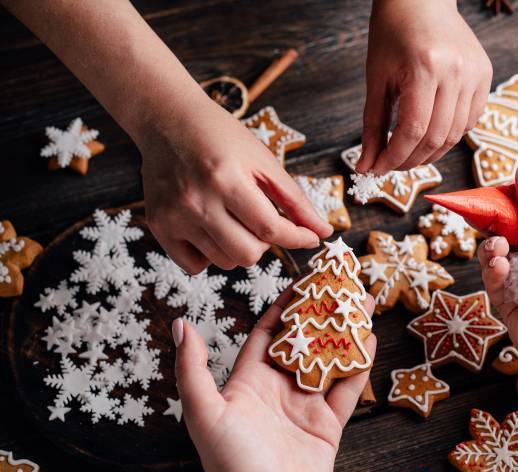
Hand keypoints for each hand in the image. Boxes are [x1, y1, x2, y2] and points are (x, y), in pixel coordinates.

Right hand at [139, 98, 332, 273]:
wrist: (169, 121)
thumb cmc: (221, 137)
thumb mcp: (263, 160)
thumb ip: (295, 200)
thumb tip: (322, 232)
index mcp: (226, 179)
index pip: (270, 229)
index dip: (297, 238)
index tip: (310, 239)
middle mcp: (196, 201)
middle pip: (248, 254)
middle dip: (266, 243)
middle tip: (261, 220)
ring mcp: (174, 216)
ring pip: (225, 262)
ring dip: (240, 248)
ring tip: (236, 219)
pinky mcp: (158, 226)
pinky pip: (195, 266)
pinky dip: (211, 255)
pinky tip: (213, 230)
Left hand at [173, 290, 376, 471]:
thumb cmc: (229, 463)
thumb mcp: (204, 411)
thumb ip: (192, 368)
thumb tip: (181, 324)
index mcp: (250, 380)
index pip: (271, 331)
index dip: (286, 304)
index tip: (303, 278)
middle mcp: (280, 388)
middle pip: (306, 339)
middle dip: (322, 311)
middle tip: (341, 283)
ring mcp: (306, 405)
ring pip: (330, 358)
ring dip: (345, 331)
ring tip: (363, 302)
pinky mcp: (328, 425)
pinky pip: (347, 388)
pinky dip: (359, 364)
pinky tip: (368, 339)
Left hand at [357, 0, 491, 172]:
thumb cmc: (393, 33)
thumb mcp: (376, 78)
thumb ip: (372, 125)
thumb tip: (366, 165)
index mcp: (425, 67)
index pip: (413, 130)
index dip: (394, 157)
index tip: (378, 169)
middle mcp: (456, 71)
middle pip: (437, 138)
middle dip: (411, 160)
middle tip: (392, 165)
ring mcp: (476, 73)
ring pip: (455, 134)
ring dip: (431, 152)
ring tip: (409, 153)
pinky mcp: (486, 74)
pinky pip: (470, 120)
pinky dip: (449, 135)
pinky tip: (431, 133)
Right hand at [477, 161, 517, 384]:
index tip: (501, 186)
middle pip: (516, 226)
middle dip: (500, 221)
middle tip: (483, 213)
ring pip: (498, 251)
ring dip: (494, 248)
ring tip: (499, 253)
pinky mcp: (511, 303)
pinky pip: (493, 279)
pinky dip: (493, 273)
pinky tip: (499, 272)